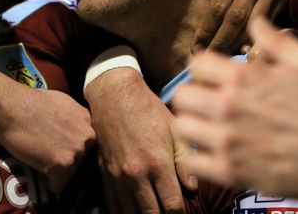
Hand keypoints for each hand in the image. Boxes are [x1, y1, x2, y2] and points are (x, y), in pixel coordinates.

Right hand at [0, 85, 95, 192]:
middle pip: (79, 159)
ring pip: (69, 172)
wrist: (10, 107)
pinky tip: (36, 168)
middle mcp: (87, 136)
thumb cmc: (28, 101)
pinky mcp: (63, 165)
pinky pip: (58, 185)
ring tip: (38, 158)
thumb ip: (72, 117)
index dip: (68, 146)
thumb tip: (72, 128)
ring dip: (55, 170)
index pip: (85, 142)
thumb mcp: (61, 102)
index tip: (56, 145)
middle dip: (63, 158)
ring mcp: (77, 151)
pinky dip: (46, 182)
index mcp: (87, 119)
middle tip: (44, 152)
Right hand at [86, 68, 194, 213]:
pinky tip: (134, 212)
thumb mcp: (175, 129)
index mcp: (157, 163)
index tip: (184, 212)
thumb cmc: (149, 109)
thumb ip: (185, 161)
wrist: (114, 96)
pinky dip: (124, 213)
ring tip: (155, 213)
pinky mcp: (105, 174)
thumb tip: (192, 188)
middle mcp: (136, 174)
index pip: (172, 205)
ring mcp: (118, 176)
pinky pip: (113, 205)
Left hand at [174, 18, 297, 198]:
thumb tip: (255, 20)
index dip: (205, 70)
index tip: (214, 79)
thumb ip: (274, 41)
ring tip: (210, 129)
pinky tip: (215, 155)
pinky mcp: (233, 172)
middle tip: (210, 104)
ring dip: (194, 126)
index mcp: (243, 77)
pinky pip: (193, 164)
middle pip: (182, 96)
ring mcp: (228, 141)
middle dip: (194, 96)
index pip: (196, 64)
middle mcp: (228, 107)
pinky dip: (199, 159)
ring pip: (183, 128)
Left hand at [192, 0, 288, 53]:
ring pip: (254, 23)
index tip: (195, 47)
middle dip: (220, 42)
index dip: (206, 30)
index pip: (218, 8)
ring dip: (238, 44)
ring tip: (225, 60)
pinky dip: (257, 36)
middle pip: (235, 19)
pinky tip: (246, 51)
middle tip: (207, 58)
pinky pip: (269, 20)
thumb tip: (202, 23)